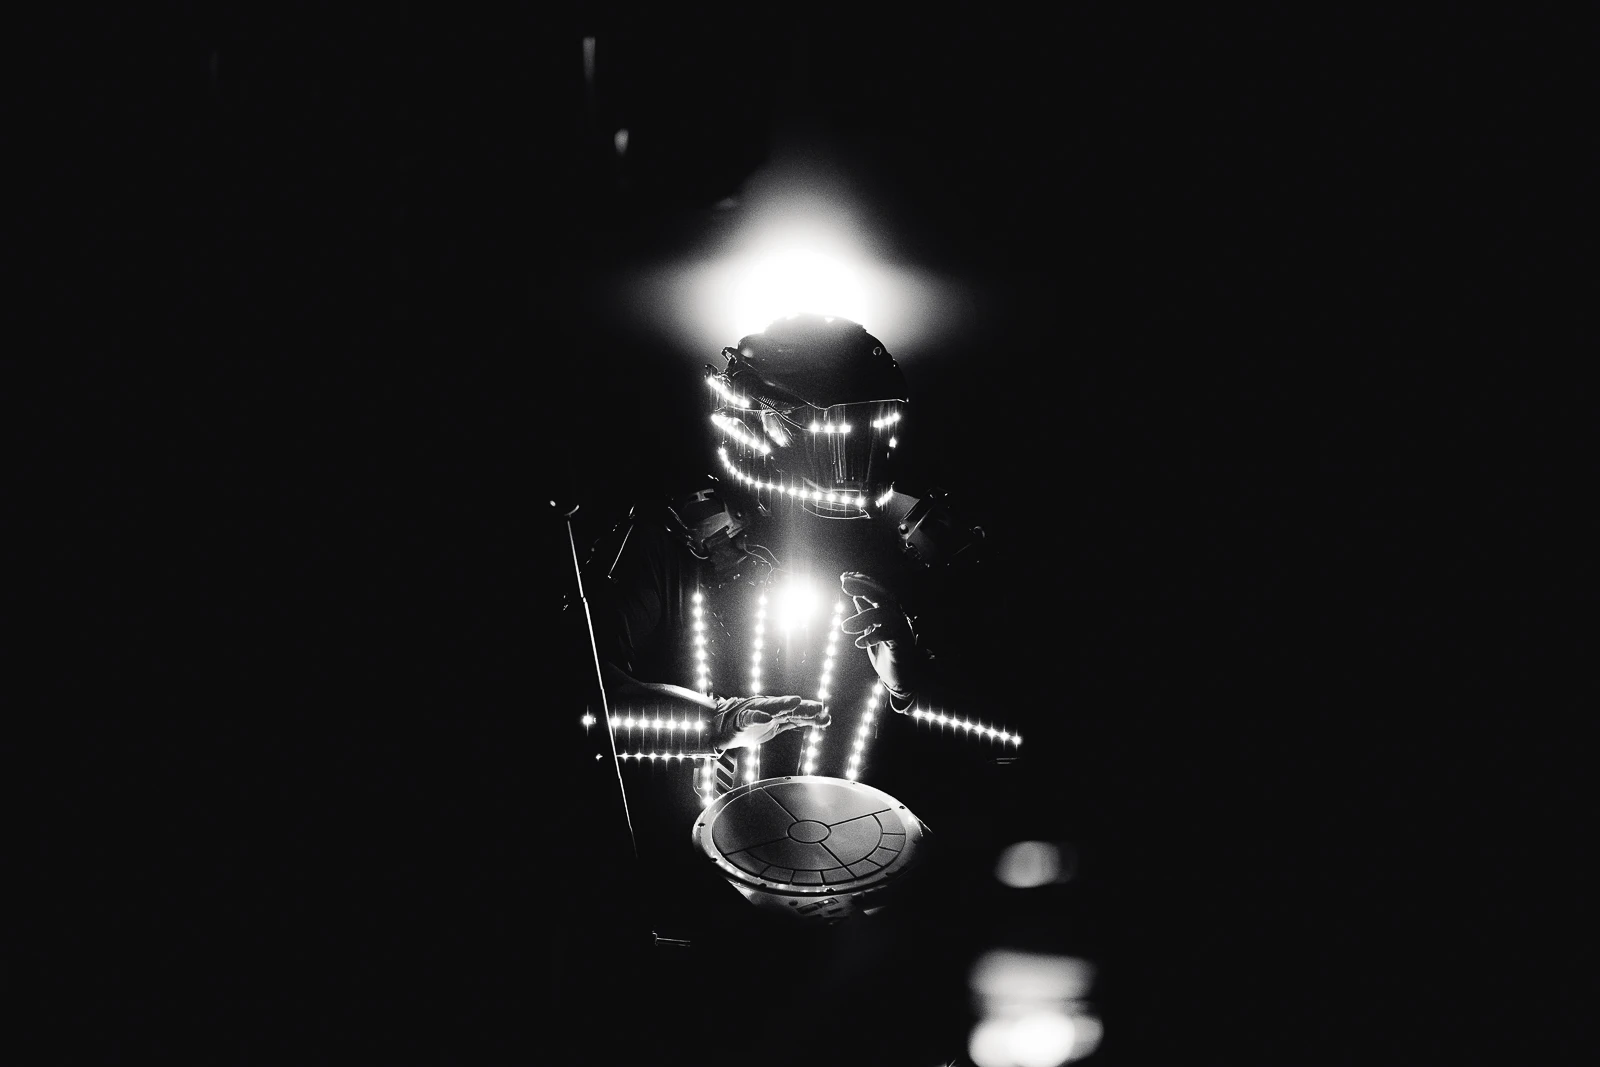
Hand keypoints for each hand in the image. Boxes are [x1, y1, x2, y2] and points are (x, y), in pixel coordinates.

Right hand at [711, 695, 830, 750]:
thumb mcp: (779, 725)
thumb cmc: (753, 724)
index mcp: (779, 712)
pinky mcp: (742, 720)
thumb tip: (824, 719)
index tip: (826, 716)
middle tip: (818, 707)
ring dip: (783, 704)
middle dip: (804, 707)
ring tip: (795, 702)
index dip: (812, 715)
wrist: (725, 727)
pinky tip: (766, 718)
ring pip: (771, 707)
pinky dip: (757, 717)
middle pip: (789, 708)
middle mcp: (769, 709)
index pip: (799, 713)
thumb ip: (799, 721)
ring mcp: (756, 712)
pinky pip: (750, 718)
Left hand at [840, 571, 918, 705]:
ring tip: (844, 627)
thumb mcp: (871, 632)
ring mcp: (902, 630)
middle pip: (883, 596)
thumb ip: (866, 616)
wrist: (900, 680)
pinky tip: (859, 643)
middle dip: (863, 587)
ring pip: (884, 614)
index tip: (844, 577)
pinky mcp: (902, 644)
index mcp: (890, 613)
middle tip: (844, 585)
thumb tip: (856, 598)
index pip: (877, 592)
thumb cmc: (885, 654)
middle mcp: (898, 618)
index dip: (863, 582)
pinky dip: (872, 636)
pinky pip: (888, 634)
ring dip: (862, 618)